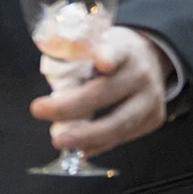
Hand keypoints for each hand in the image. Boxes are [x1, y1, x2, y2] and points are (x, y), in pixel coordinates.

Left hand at [29, 26, 171, 156]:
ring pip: (120, 123)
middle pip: (107, 92)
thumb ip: (77, 61)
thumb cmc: (112, 54)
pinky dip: (100, 144)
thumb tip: (52, 91)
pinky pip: (125, 136)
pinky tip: (81, 149)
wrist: (153, 60)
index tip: (102, 63)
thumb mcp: (97, 44)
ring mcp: (151, 99)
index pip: (116, 52)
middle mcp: (140, 74)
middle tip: (38, 110)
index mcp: (123, 49)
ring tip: (59, 140)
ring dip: (86, 136)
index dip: (108, 57)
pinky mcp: (154, 119)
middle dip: (70, 107)